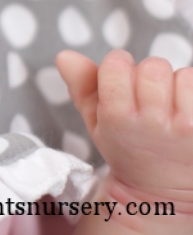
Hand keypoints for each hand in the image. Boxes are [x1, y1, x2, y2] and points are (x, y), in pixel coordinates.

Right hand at [56, 49, 192, 211]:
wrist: (163, 190)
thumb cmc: (126, 148)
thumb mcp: (95, 122)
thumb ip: (80, 86)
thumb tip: (63, 55)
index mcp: (117, 117)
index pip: (116, 64)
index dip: (118, 67)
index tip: (120, 81)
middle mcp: (151, 122)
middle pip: (152, 66)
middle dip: (148, 74)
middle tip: (146, 96)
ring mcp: (183, 125)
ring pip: (180, 73)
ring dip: (173, 83)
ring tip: (167, 104)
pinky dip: (190, 90)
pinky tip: (184, 109)